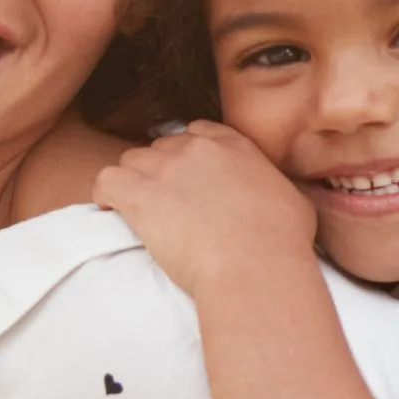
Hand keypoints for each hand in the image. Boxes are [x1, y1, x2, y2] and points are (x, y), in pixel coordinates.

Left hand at [92, 119, 320, 299]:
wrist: (256, 266)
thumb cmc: (282, 242)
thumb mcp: (293, 200)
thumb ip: (276, 186)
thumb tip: (279, 196)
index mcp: (233, 145)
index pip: (197, 132)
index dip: (188, 154)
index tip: (188, 179)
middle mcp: (196, 149)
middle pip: (161, 147)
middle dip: (161, 172)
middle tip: (166, 205)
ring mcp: (165, 169)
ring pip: (131, 161)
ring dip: (134, 183)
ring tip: (140, 212)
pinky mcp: (140, 195)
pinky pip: (105, 181)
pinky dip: (105, 196)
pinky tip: (112, 212)